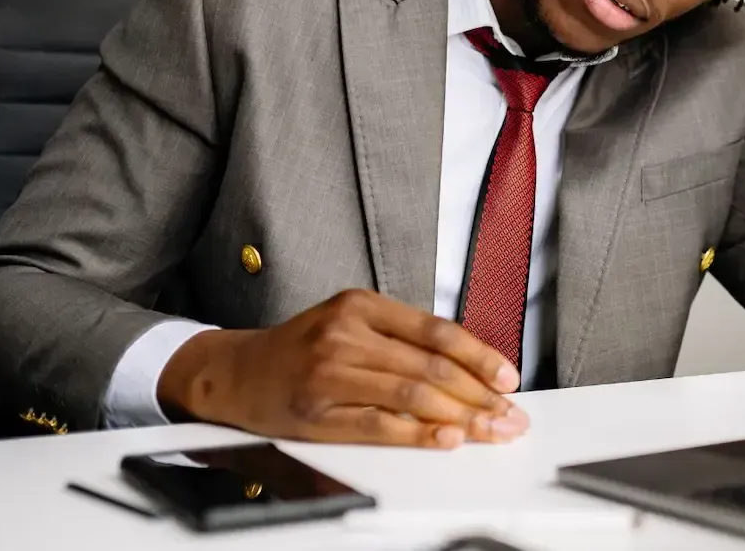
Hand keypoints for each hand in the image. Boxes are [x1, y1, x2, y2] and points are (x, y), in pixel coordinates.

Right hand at [158, 289, 527, 447]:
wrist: (234, 372)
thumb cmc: (301, 350)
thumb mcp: (350, 323)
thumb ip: (402, 337)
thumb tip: (470, 366)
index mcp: (361, 306)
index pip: (437, 330)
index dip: (480, 355)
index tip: (508, 377)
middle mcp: (346, 334)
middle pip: (431, 364)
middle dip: (480, 392)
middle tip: (510, 413)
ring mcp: (330, 373)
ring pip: (412, 393)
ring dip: (461, 416)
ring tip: (490, 430)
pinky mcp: (318, 412)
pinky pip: (380, 424)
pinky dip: (419, 433)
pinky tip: (447, 438)